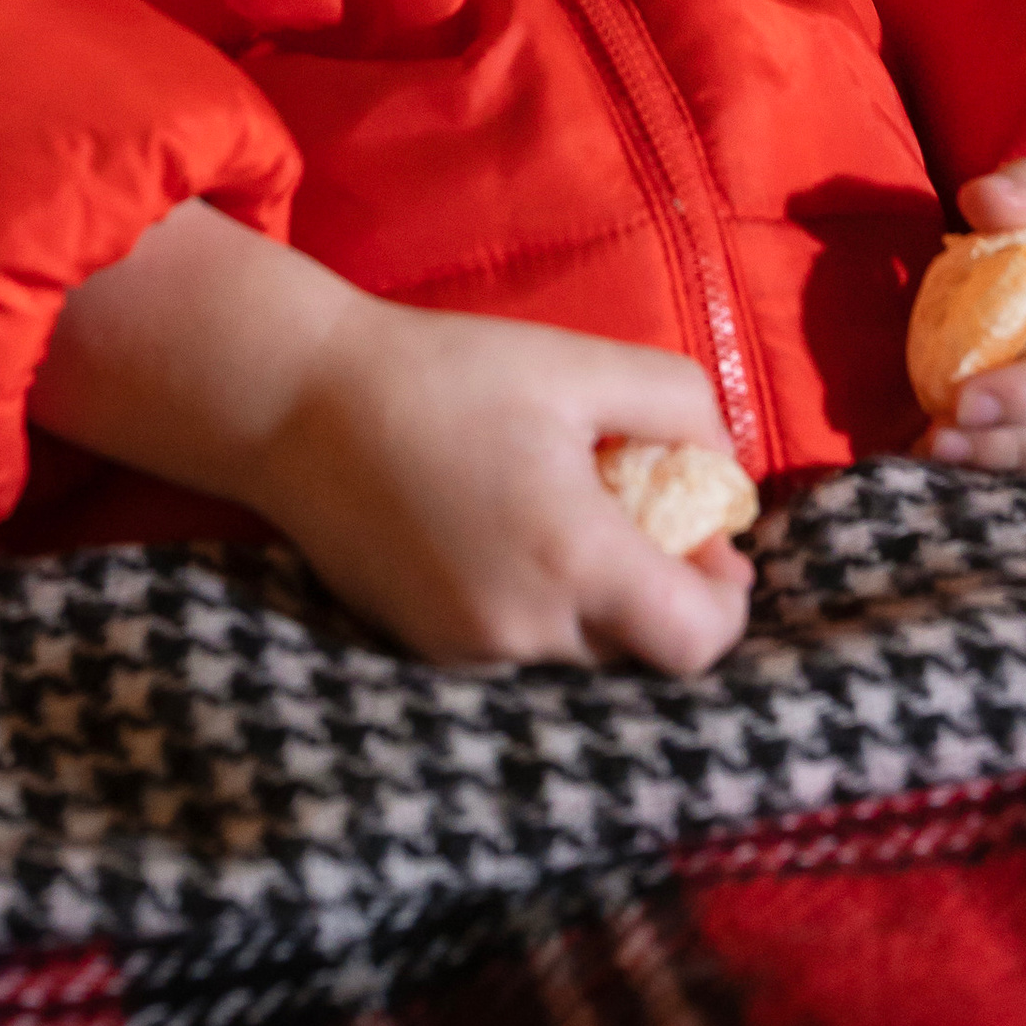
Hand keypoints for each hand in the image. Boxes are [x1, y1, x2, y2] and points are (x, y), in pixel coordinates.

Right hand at [34, 199, 752, 671]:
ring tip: (568, 519)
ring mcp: (468, 658)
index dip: (725, 598)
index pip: (699, 644)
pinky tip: (508, 540)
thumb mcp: (583, 363)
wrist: (299, 402)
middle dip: (661, 598)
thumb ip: (685, 410)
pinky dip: (539, 615)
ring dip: (599, 608)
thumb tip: (726, 484)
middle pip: (642, 658)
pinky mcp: (425, 657)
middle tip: (640, 518)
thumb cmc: (447, 373)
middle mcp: (525, 635)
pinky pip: (519, 659)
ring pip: (580, 661)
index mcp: (574, 562)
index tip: (705, 538)